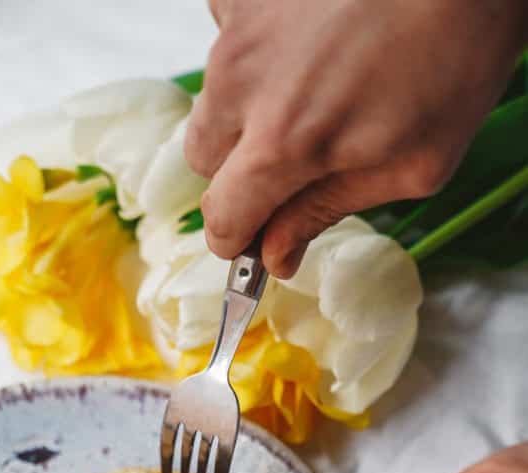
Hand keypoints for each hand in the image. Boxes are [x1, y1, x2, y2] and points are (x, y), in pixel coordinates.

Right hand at [187, 0, 527, 274]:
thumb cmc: (457, 55)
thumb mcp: (411, 164)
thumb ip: (327, 210)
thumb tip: (276, 254)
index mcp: (285, 144)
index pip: (223, 218)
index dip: (236, 238)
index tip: (252, 240)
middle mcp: (244, 84)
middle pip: (204, 157)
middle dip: (240, 167)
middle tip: (295, 154)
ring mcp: (238, 29)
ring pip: (215, 95)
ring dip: (248, 103)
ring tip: (313, 82)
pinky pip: (227, 33)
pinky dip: (256, 46)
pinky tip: (304, 37)